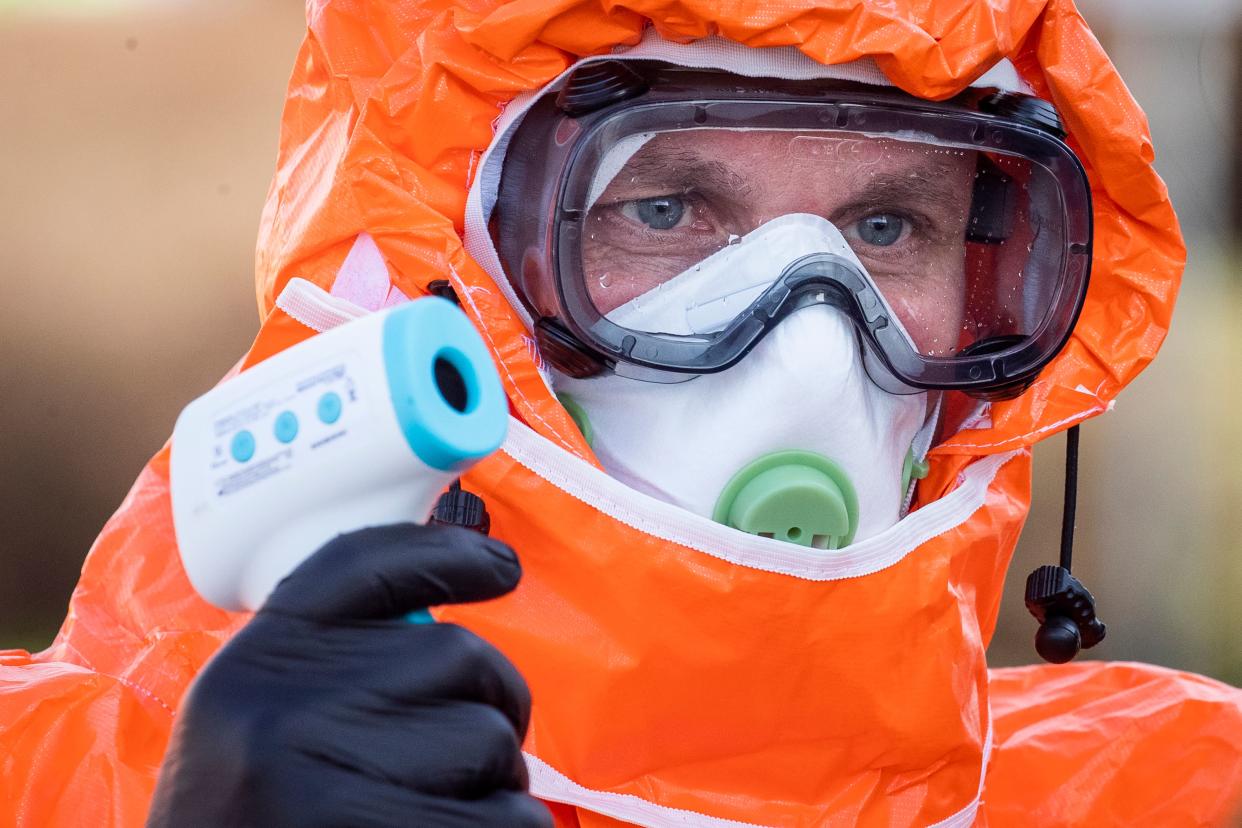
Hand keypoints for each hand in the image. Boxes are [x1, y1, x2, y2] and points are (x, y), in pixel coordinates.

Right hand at [148, 523, 549, 827]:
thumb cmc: (250, 823)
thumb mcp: (256, 731)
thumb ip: (332, 673)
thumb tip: (455, 646)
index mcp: (255, 668)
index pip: (362, 567)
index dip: (445, 554)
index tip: (501, 566)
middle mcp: (281, 711)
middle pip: (457, 654)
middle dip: (492, 704)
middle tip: (468, 758)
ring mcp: (322, 779)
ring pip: (490, 739)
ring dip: (498, 782)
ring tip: (445, 811)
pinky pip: (505, 817)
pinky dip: (504, 827)